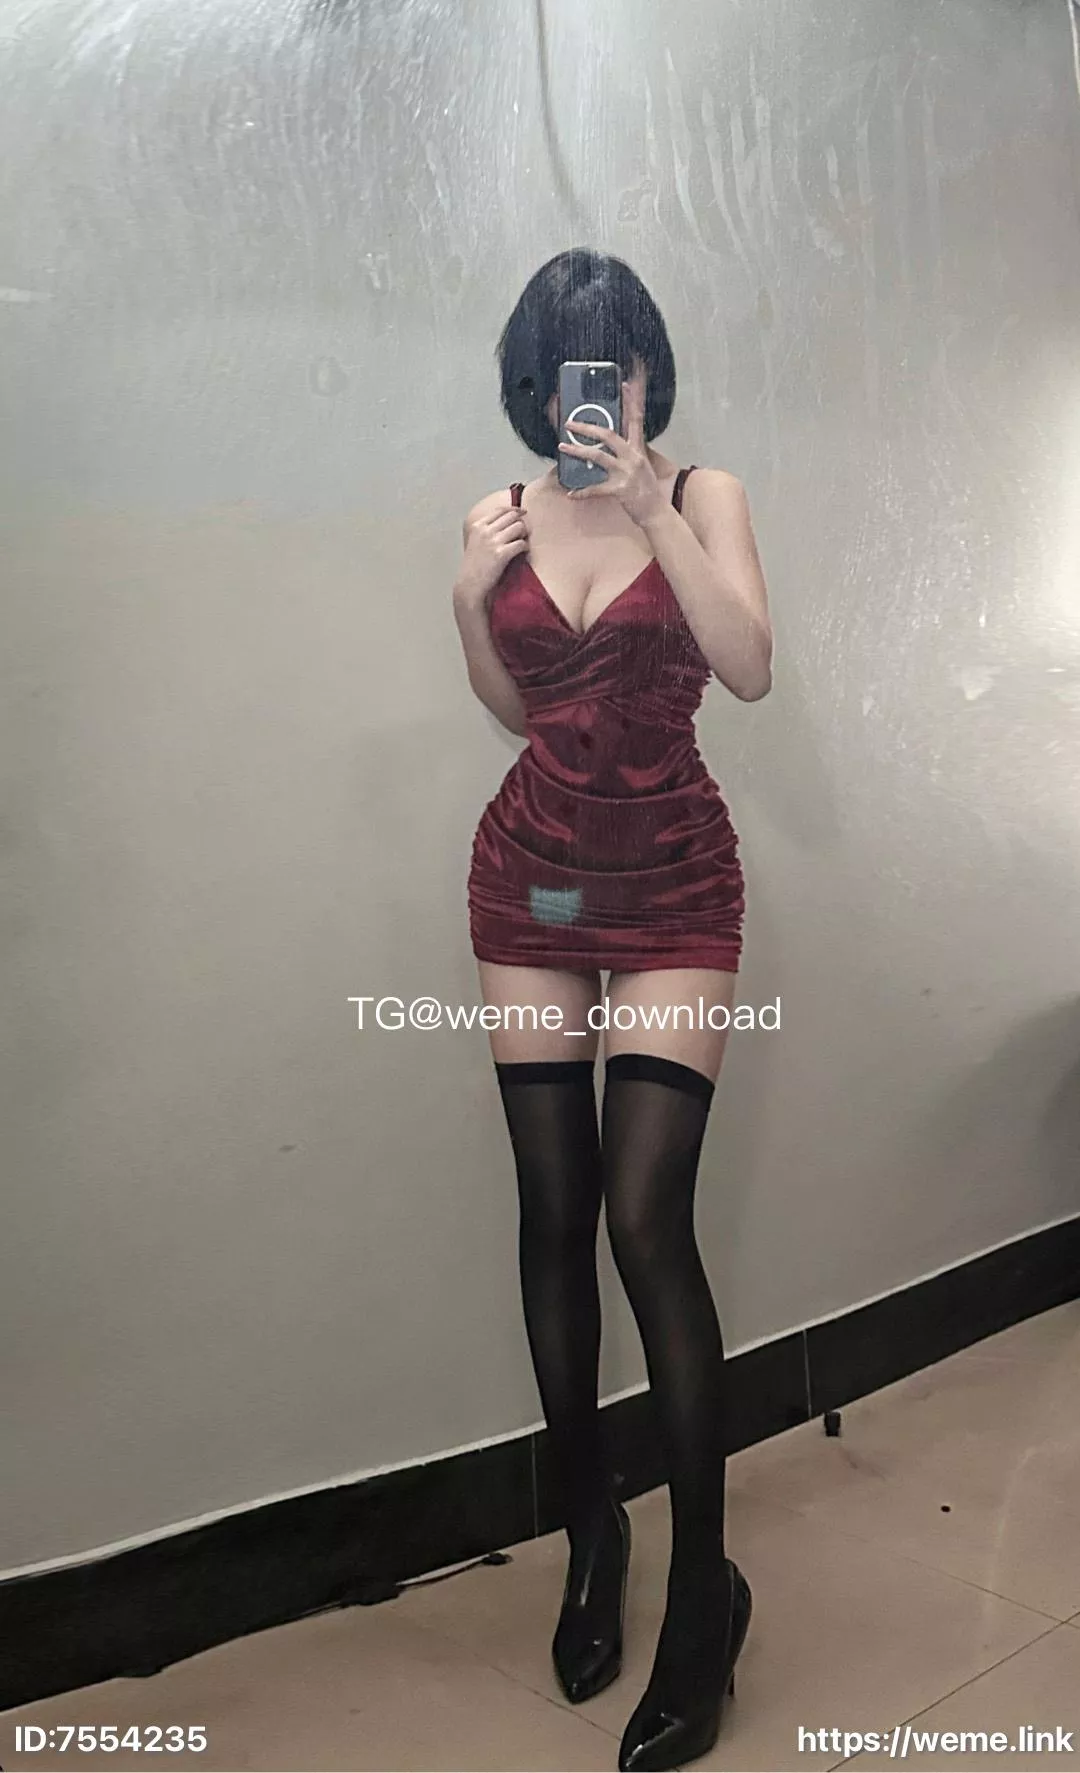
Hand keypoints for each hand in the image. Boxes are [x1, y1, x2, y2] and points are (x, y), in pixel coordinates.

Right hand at [454, 502, 528, 608]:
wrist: (469, 585)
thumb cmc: (473, 567)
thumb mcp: (475, 542)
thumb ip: (486, 531)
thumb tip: (506, 523)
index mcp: (478, 526)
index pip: (500, 510)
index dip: (514, 509)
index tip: (522, 512)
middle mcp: (485, 531)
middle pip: (512, 516)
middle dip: (520, 522)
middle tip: (523, 533)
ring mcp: (493, 541)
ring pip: (519, 527)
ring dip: (524, 535)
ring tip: (522, 544)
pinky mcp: (501, 554)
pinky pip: (521, 544)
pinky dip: (525, 548)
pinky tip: (523, 552)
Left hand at [558, 379, 665, 526]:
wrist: (656, 512)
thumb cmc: (647, 489)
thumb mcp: (641, 464)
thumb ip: (629, 452)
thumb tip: (613, 443)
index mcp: (638, 449)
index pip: (636, 419)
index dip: (631, 401)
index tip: (625, 384)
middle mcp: (632, 457)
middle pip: (608, 435)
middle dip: (587, 428)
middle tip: (569, 424)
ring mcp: (626, 473)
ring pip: (597, 456)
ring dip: (577, 451)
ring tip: (562, 447)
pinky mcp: (619, 490)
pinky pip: (595, 489)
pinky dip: (582, 492)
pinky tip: (571, 494)